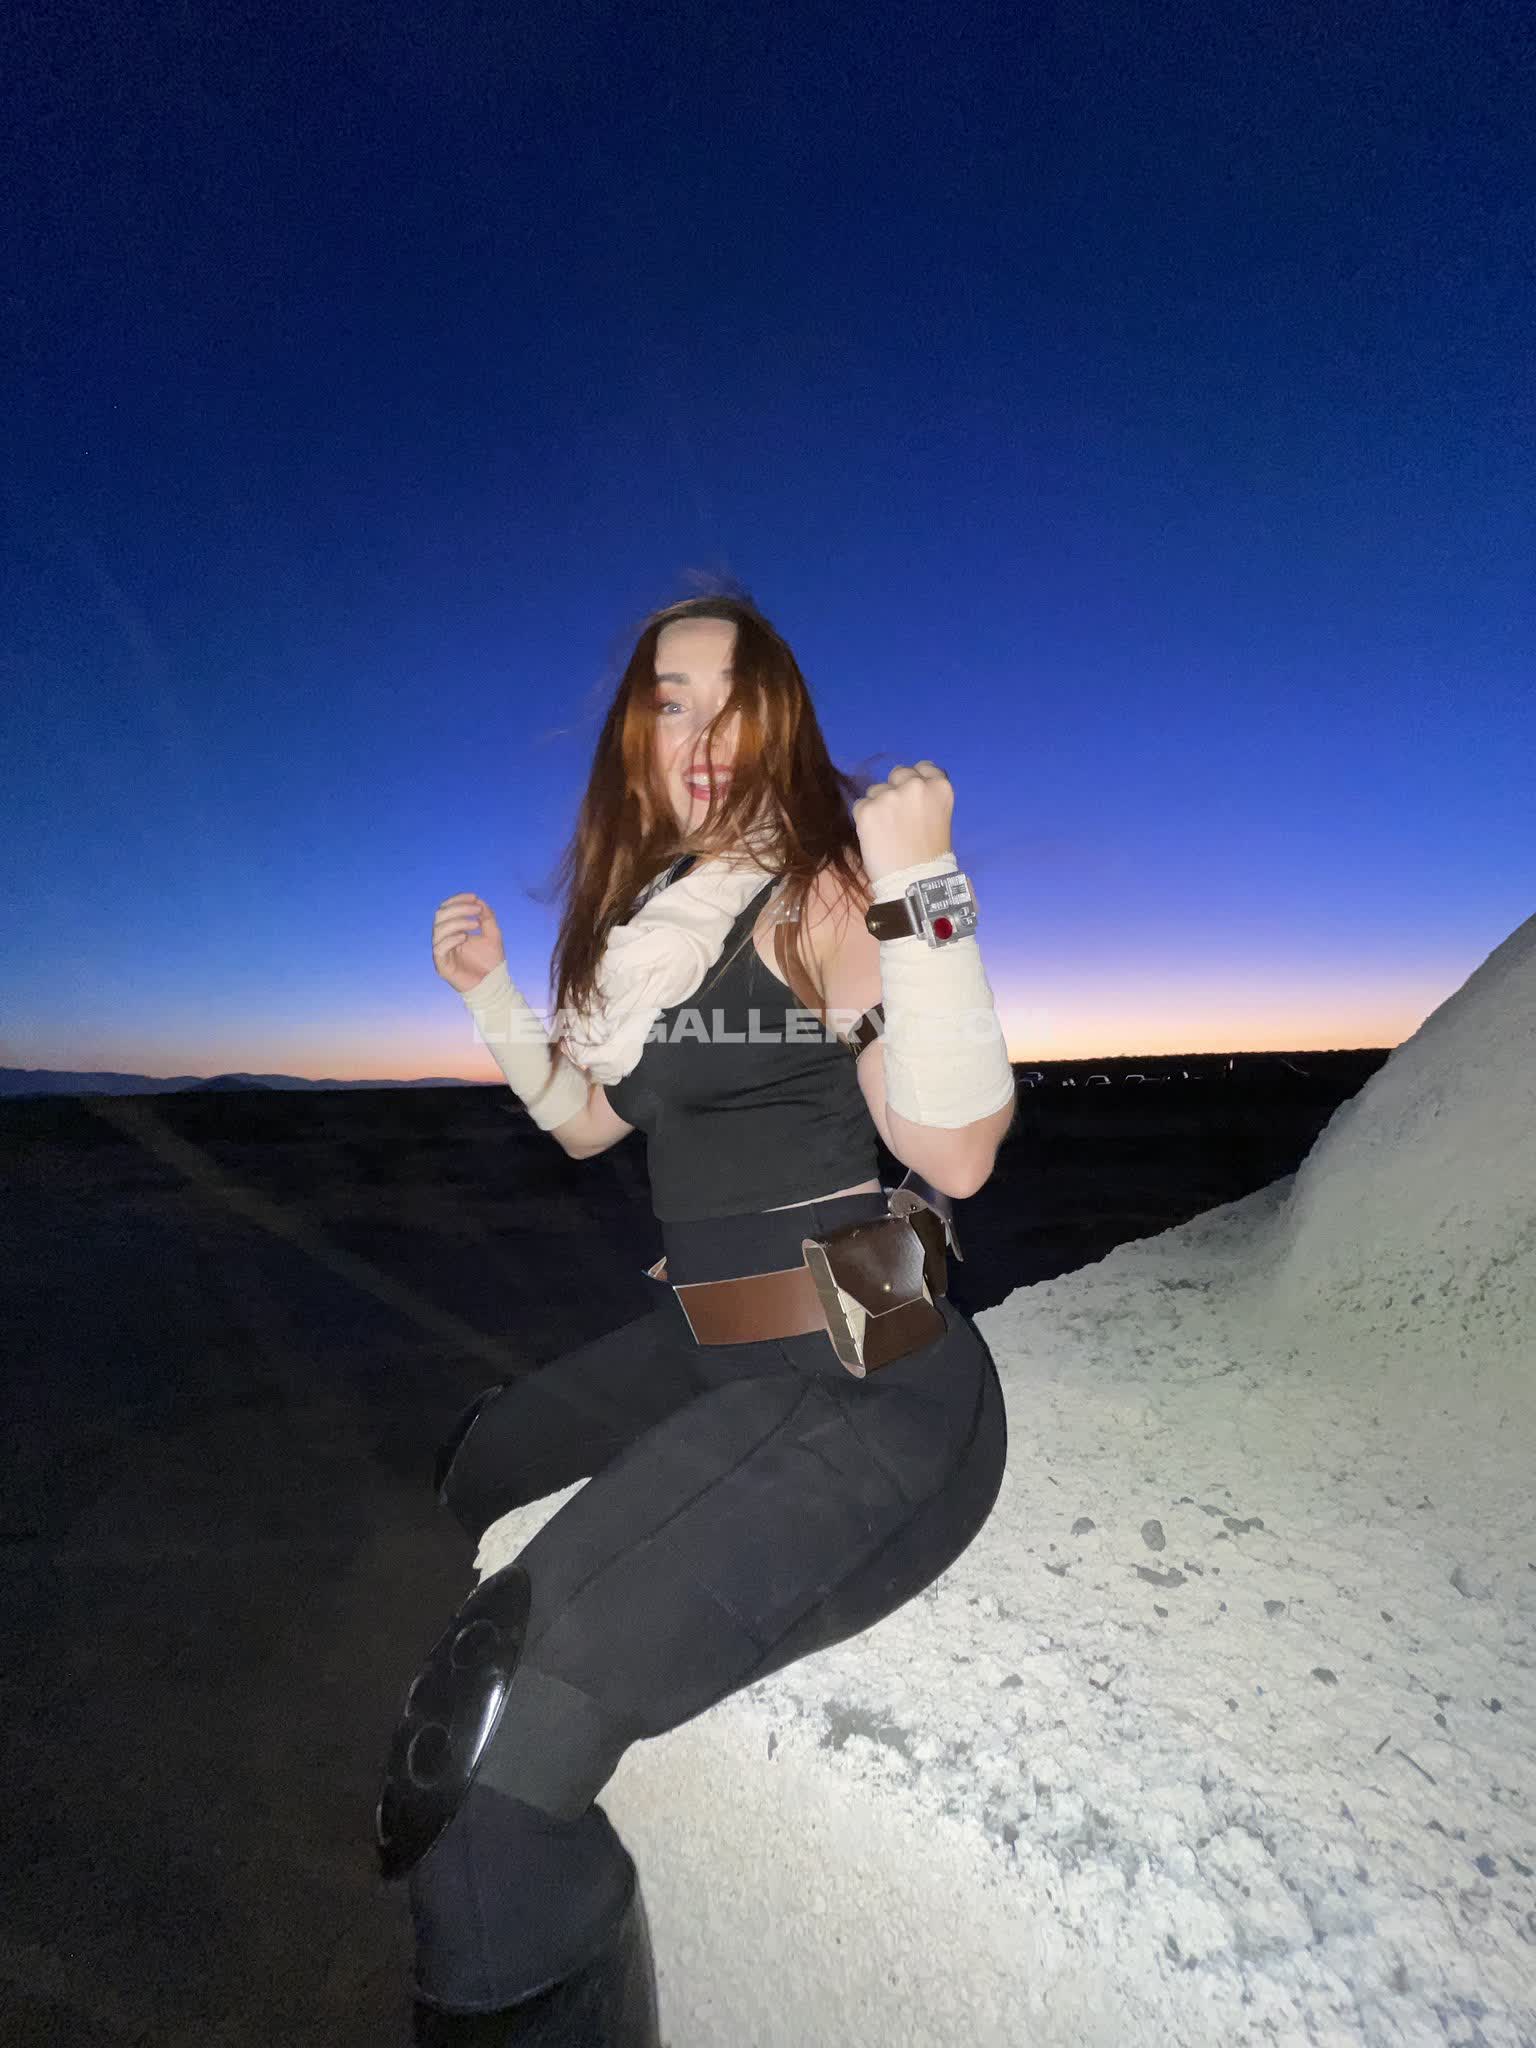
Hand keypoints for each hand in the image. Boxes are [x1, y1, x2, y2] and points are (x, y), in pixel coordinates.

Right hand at [432, 893, 506, 993]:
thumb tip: (479, 901)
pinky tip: (465, 938)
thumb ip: (487, 917)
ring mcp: (441, 952)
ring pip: (438, 929)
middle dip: (458, 908)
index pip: (447, 909)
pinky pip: (439, 948)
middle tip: (477, 910)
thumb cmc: (491, 961)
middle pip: (440, 916)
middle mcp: (444, 939)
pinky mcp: (441, 966)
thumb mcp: (493, 934)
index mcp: (453, 931)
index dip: (458, 900)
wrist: (493, 984)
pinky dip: (451, 939)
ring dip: (458, 922)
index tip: (474, 897)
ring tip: (476, 924)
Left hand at [851, 761, 954, 884]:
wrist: (915, 882)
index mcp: (940, 787)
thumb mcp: (940, 818)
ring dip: (878, 806)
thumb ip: (926, 799)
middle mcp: (915, 785)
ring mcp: (889, 796)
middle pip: (898, 773)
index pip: (924, 767)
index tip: (913, 797)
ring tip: (887, 832)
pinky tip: (875, 837)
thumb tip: (904, 789)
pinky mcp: (868, 810)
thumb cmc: (931, 856)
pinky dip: (864, 820)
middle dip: (896, 790)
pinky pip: (860, 806)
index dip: (916, 780)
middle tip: (898, 817)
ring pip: (876, 790)